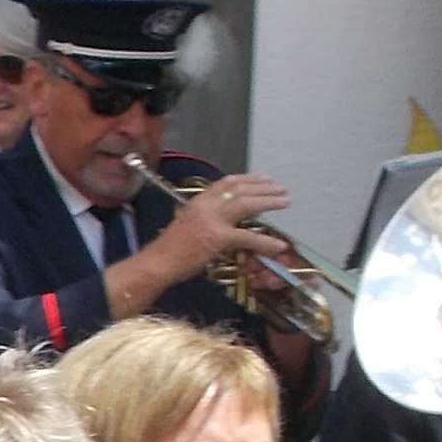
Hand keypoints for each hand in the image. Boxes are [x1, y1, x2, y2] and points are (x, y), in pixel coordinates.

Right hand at [142, 174, 293, 286]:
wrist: (157, 263)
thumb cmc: (169, 250)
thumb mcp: (188, 225)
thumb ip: (207, 218)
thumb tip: (226, 221)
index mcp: (198, 201)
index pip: (226, 183)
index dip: (248, 179)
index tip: (263, 179)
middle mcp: (206, 205)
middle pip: (240, 189)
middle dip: (264, 187)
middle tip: (281, 189)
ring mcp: (212, 220)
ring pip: (246, 205)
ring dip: (268, 201)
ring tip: (284, 201)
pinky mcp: (217, 238)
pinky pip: (247, 237)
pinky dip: (265, 242)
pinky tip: (278, 245)